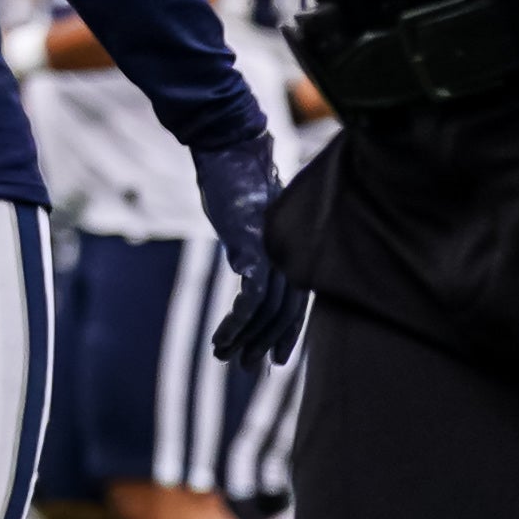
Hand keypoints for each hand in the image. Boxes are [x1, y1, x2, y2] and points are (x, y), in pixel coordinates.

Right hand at [194, 131, 306, 372]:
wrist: (231, 148)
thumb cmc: (237, 181)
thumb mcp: (245, 221)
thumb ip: (250, 248)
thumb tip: (244, 269)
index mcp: (291, 256)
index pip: (295, 308)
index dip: (287, 338)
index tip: (274, 363)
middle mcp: (289, 259)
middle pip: (281, 315)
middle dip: (261, 345)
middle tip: (243, 369)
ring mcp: (273, 252)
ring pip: (265, 311)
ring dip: (241, 336)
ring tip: (222, 355)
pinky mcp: (254, 245)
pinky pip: (251, 292)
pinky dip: (239, 315)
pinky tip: (225, 330)